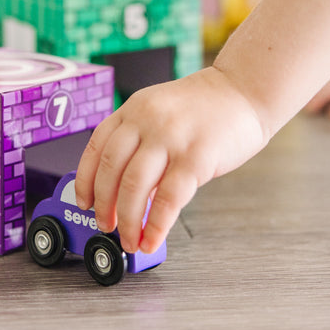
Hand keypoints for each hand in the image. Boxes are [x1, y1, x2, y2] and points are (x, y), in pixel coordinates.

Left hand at [75, 67, 266, 254]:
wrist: (245, 89)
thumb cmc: (205, 105)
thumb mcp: (159, 109)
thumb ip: (139, 139)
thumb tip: (121, 186)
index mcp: (133, 109)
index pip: (96, 148)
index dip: (86, 180)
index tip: (85, 203)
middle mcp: (146, 121)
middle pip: (111, 170)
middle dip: (105, 206)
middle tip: (106, 226)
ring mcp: (171, 137)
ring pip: (134, 187)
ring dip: (127, 221)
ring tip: (129, 239)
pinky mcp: (197, 156)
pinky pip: (168, 198)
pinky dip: (156, 225)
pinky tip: (152, 239)